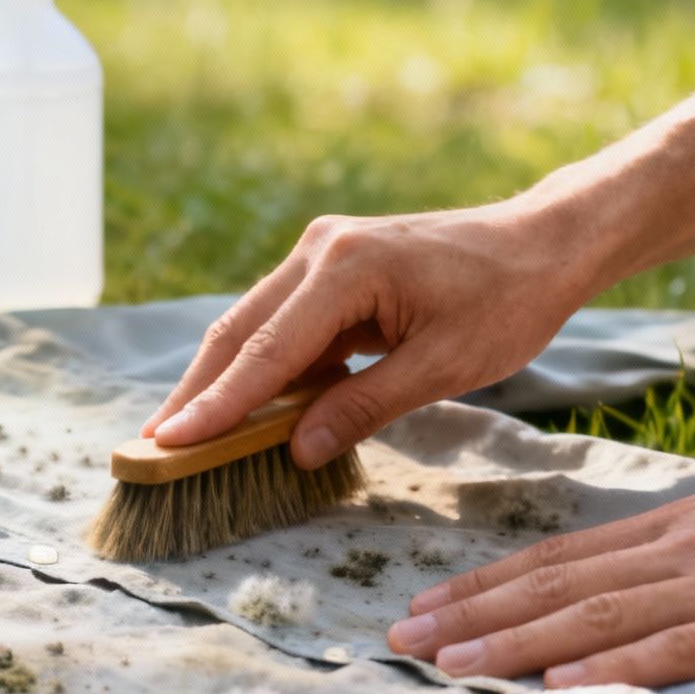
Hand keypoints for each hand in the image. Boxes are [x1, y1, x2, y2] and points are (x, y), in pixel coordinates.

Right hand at [142, 202, 605, 466]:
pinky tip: (241, 410)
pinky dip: (261, 368)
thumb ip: (366, 406)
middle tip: (150, 448)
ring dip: (221, 382)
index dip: (216, 405)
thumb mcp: (444, 365)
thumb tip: (298, 451)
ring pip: (253, 327)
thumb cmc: (508, 300)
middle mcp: (320, 249)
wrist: (544, 242)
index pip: (266, 351)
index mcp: (346, 267)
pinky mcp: (332, 268)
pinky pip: (284, 325)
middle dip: (196, 393)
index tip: (168, 444)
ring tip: (181, 436)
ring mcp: (322, 253)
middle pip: (239, 332)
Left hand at [385, 457, 694, 687]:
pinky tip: (560, 679)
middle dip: (472, 612)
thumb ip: (688, 554)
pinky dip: (610, 663)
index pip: (560, 556)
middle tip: (402, 636)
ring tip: (449, 662)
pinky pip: (673, 646)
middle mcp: (680, 551)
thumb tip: (627, 581)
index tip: (429, 605)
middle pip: (556, 583)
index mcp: (676, 527)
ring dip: (514, 640)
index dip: (487, 583)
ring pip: (594, 614)